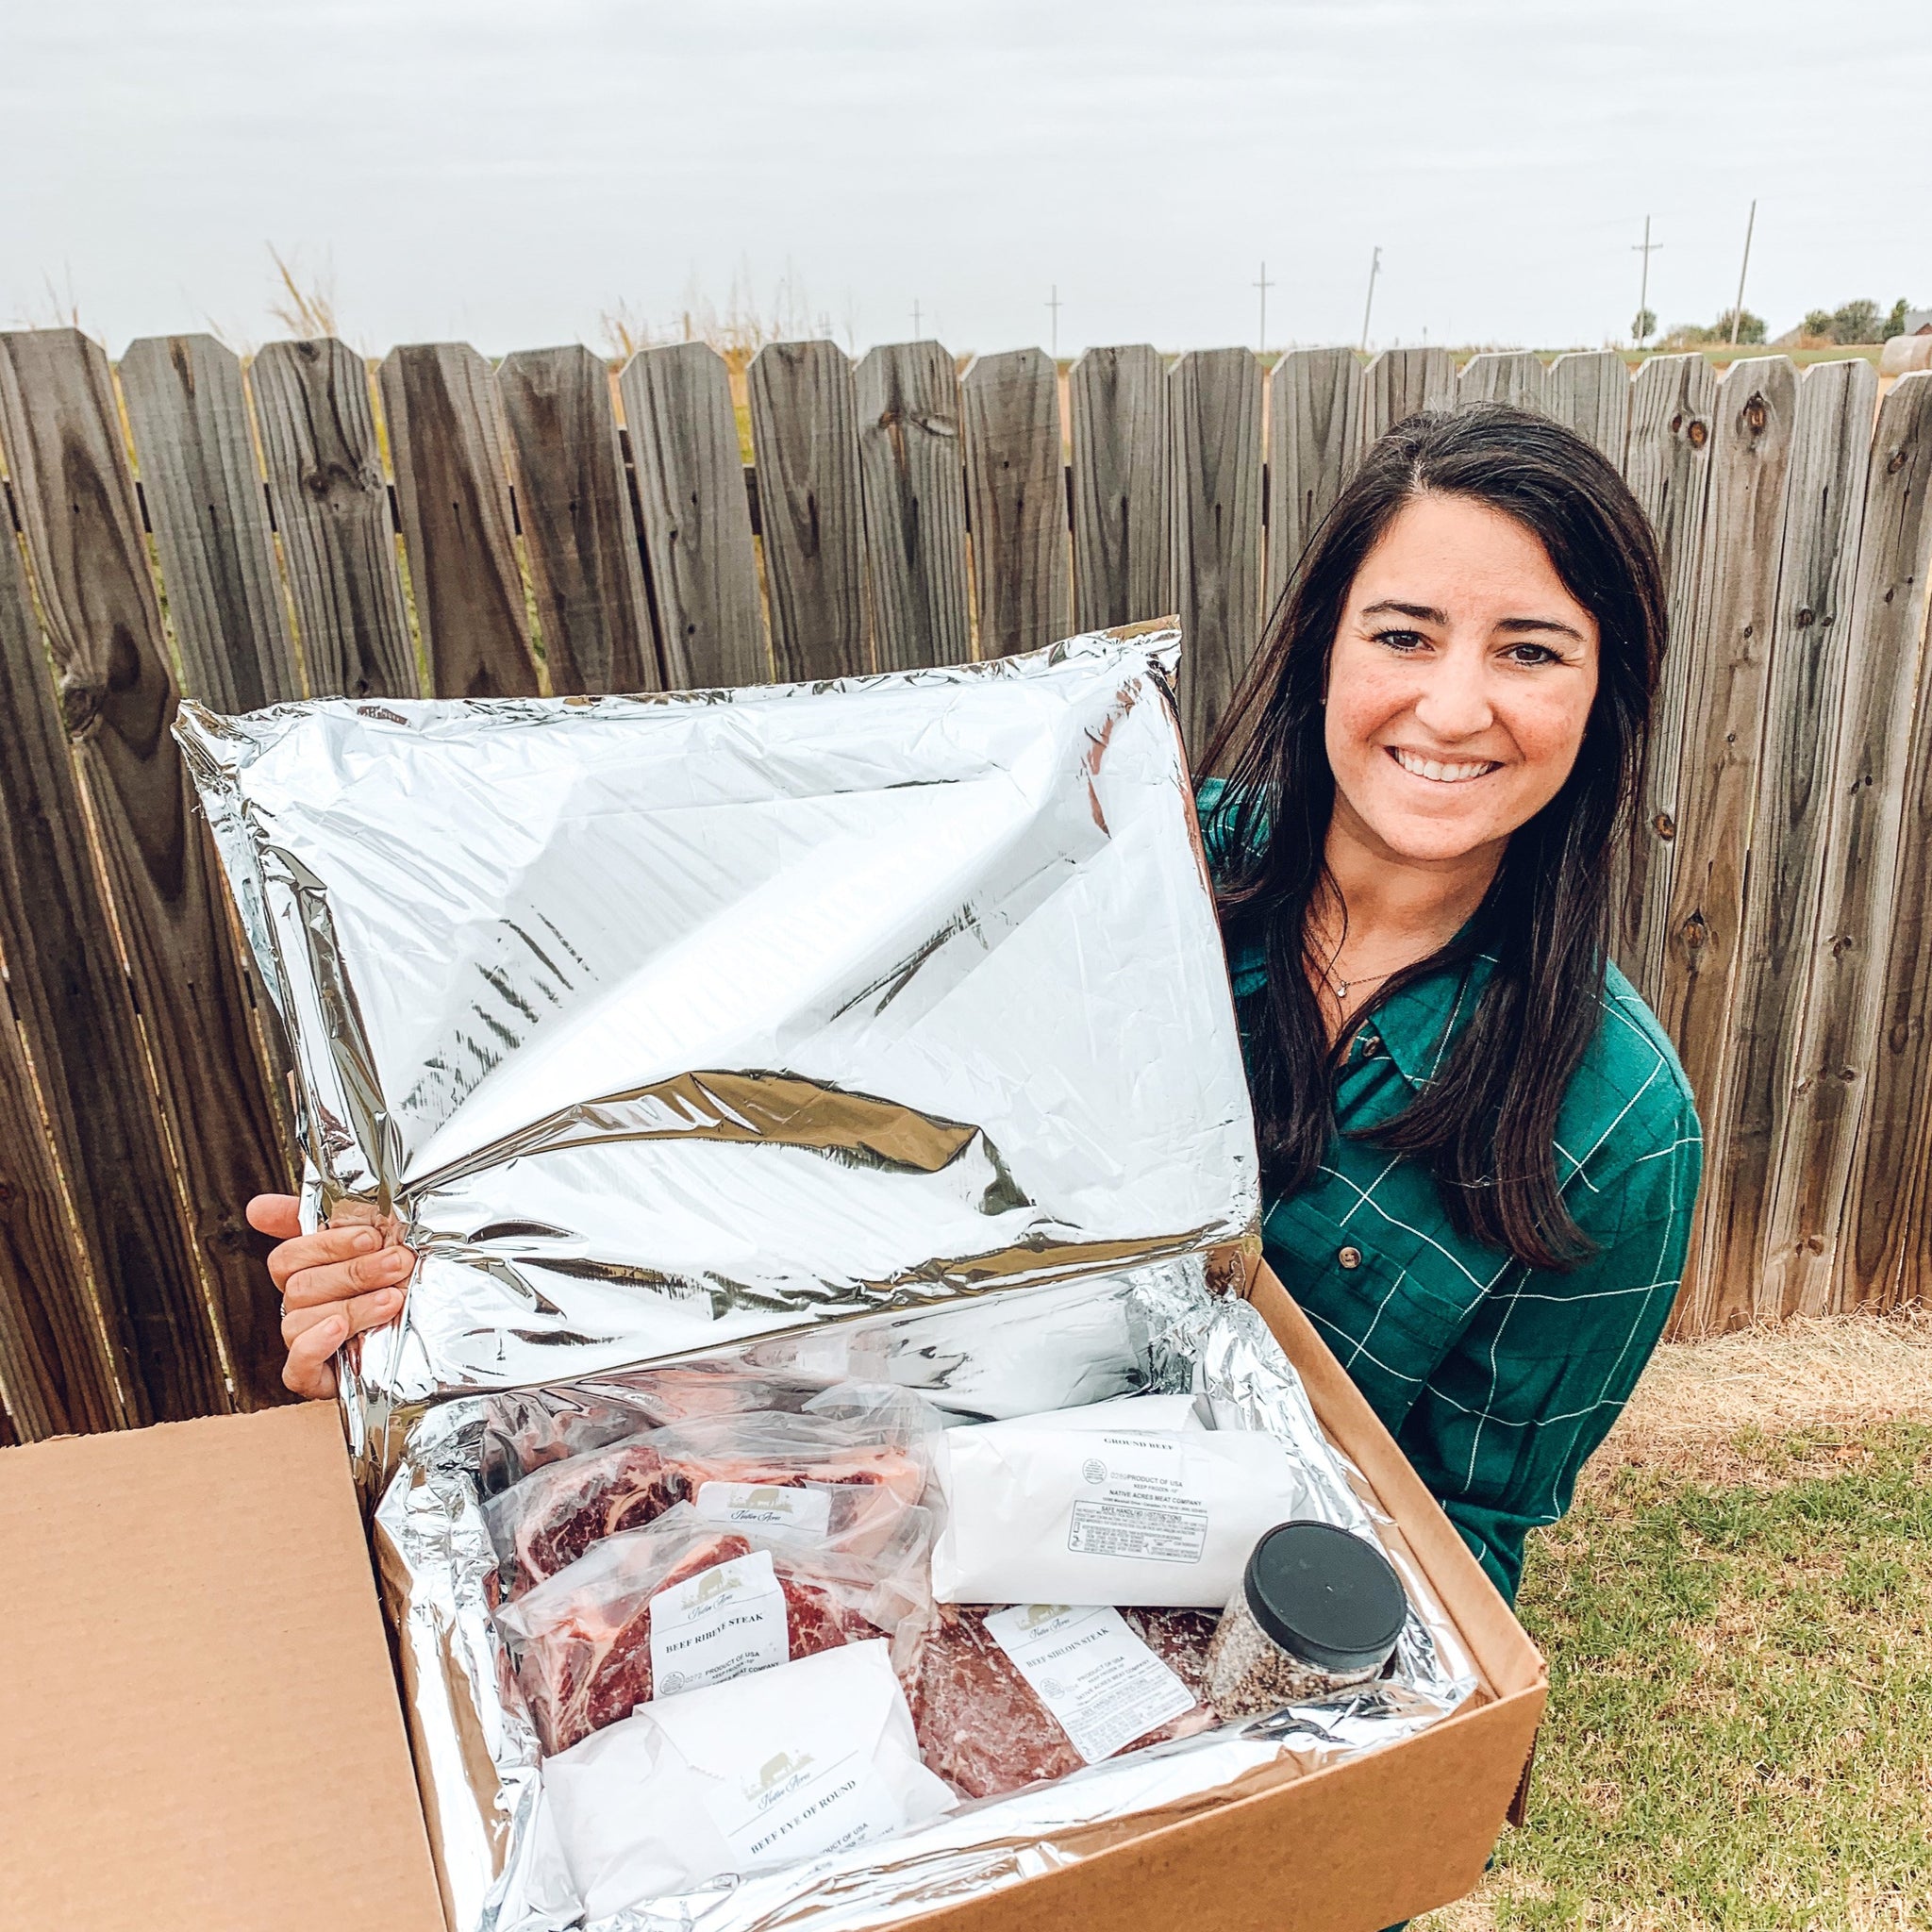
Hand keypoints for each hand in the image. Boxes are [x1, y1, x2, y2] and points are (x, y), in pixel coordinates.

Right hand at [247, 1194, 415, 1399]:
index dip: (327, 1245)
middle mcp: (299, 1307)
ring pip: (302, 1322)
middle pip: (301, 1287)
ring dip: (352, 1307)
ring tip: (393, 1298)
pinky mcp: (313, 1379)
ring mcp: (304, 1343)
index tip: (372, 1235)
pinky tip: (338, 1330)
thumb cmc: (399, 1274)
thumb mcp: (374, 1238)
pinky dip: (315, 1346)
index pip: (288, 1257)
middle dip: (355, 1272)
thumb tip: (256, 1207)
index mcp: (305, 1272)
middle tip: (399, 1262)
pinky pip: (296, 1368)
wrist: (442, 1319)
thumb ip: (325, 1213)